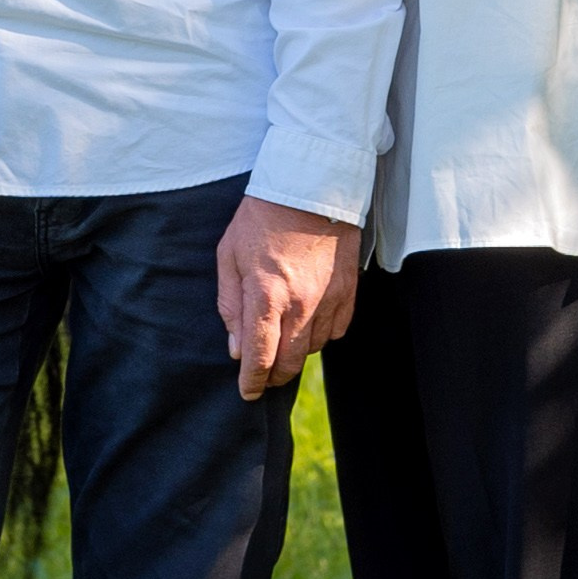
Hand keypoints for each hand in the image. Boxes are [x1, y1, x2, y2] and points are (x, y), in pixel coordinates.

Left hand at [216, 196, 361, 397]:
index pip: (260, 356)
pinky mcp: (348, 291)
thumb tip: (237, 348)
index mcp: (266, 294)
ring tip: (283, 341)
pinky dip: (321, 336)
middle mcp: (300, 303)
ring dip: (296, 353)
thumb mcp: (229, 255)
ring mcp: (328, 299)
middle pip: (290, 361)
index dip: (252, 381)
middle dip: (274, 375)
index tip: (248, 392)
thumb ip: (231, 305)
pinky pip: (337, 331)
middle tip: (263, 375)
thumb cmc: (261, 217)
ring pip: (314, 349)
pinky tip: (308, 324)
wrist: (309, 186)